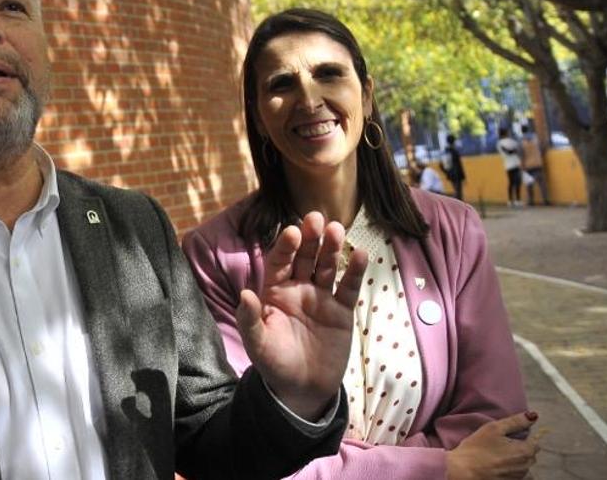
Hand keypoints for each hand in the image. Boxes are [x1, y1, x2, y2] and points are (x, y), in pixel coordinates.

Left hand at [236, 211, 367, 418]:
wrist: (302, 389)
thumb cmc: (274, 363)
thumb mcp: (257, 343)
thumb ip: (249, 319)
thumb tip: (244, 294)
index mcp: (274, 291)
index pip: (279, 262)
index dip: (285, 247)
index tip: (291, 231)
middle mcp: (298, 288)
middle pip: (305, 258)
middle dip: (310, 238)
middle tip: (315, 217)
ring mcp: (321, 297)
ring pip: (327, 267)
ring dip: (332, 249)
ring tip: (337, 230)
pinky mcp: (342, 311)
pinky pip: (349, 287)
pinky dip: (355, 272)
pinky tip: (362, 255)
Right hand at [446, 412, 538, 478]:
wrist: (463, 471)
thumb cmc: (477, 448)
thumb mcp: (494, 428)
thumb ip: (516, 421)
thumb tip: (533, 416)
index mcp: (525, 451)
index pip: (535, 442)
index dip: (523, 438)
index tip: (508, 438)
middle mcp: (527, 466)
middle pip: (531, 455)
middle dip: (522, 450)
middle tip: (502, 446)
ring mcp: (519, 477)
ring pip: (526, 466)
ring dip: (518, 462)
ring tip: (500, 458)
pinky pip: (519, 476)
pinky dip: (513, 471)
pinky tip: (500, 468)